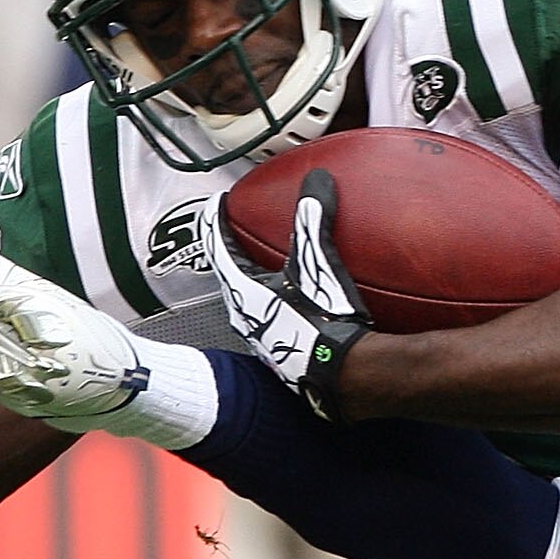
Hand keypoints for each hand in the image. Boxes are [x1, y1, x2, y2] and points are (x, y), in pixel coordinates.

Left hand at [203, 169, 374, 419]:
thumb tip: (318, 180)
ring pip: (249, 304)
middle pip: (230, 277)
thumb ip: (314, 219)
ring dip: (254, 284)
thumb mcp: (317, 264)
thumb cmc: (322, 322)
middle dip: (232, 254)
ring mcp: (263, 340)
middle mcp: (246, 317)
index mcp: (244, 291)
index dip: (217, 222)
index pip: (220, 247)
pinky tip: (300, 306)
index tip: (217, 204)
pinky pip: (272, 322)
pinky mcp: (283, 356)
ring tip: (268, 269)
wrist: (342, 378)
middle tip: (238, 233)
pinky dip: (278, 306)